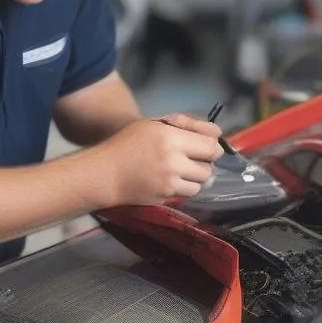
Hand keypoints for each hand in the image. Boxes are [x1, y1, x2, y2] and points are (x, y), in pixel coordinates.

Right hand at [94, 114, 223, 204]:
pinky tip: (168, 181)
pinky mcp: (165, 197)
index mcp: (170, 138)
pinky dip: (182, 187)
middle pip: (209, 167)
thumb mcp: (154, 125)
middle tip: (190, 159)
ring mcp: (169, 183)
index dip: (213, 147)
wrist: (104, 173)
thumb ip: (187, 124)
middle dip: (203, 163)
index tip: (206, 147)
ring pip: (201, 183)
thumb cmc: (127, 143)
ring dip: (194, 177)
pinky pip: (186, 193)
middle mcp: (173, 161)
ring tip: (179, 171)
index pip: (211, 147)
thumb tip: (217, 134)